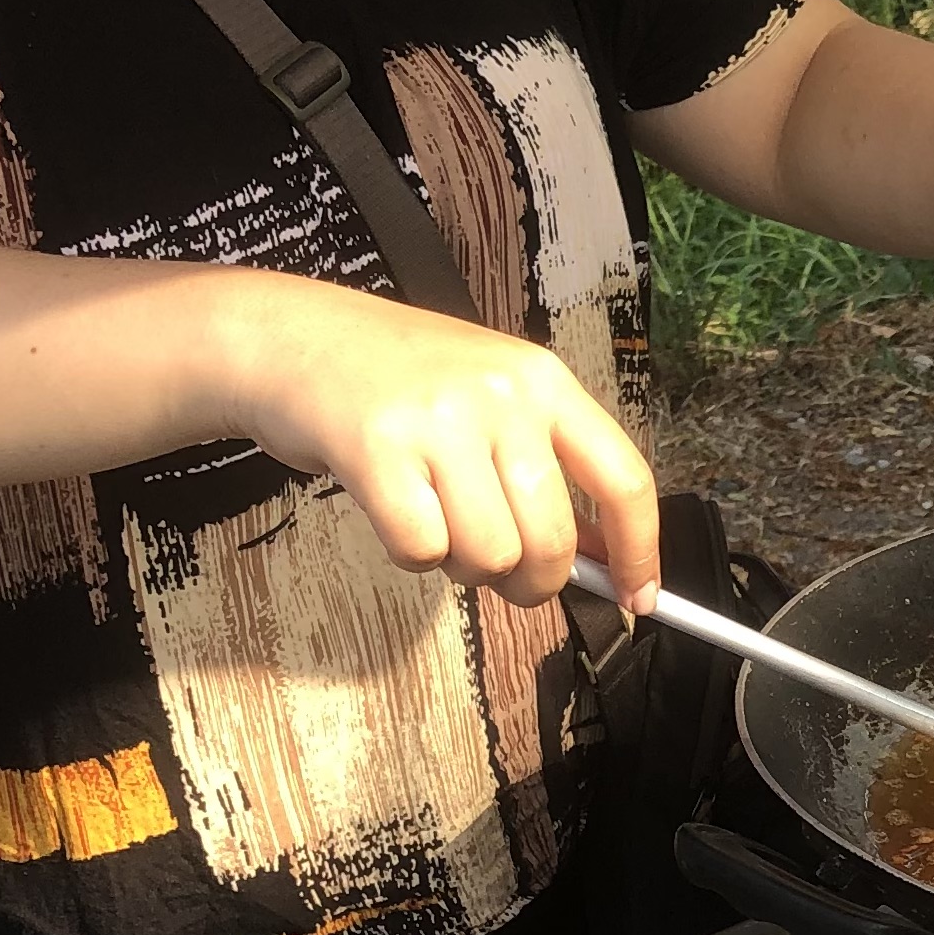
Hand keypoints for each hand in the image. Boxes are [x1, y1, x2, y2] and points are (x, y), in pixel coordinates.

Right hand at [214, 276, 658, 605]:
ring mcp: (439, 420)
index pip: (623, 477)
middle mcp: (501, 395)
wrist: (293, 338)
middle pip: (553, 540)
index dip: (640, 549)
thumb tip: (604, 558)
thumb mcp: (492, 396)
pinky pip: (421, 552)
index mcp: (543, 381)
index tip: (639, 597)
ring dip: (462, 565)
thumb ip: (547, 467)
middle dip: (531, 581)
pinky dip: (410, 553)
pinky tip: (394, 509)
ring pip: (489, 556)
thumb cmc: (399, 380)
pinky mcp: (376, 450)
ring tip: (435, 517)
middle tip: (499, 569)